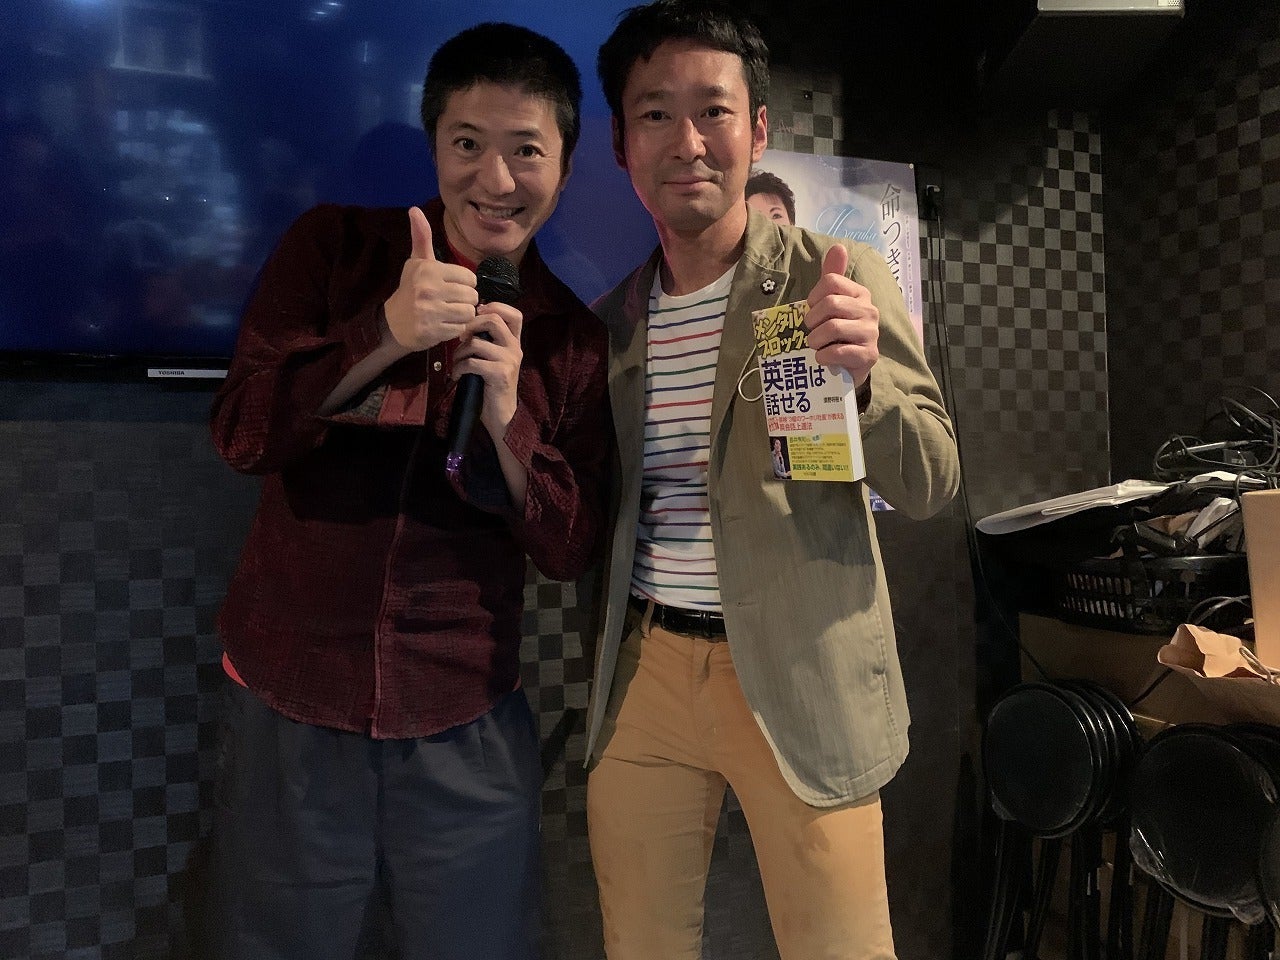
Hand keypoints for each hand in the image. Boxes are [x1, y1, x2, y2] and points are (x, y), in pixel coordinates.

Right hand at [382, 206, 478, 352]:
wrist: (393, 322)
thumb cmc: (411, 289)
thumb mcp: (417, 262)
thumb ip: (421, 237)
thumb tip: (414, 209)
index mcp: (429, 270)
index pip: (469, 278)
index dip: (465, 284)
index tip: (453, 287)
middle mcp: (429, 289)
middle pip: (472, 296)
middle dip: (466, 301)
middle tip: (452, 302)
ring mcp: (430, 312)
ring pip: (468, 313)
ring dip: (462, 316)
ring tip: (450, 313)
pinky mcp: (432, 332)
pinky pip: (460, 330)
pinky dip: (455, 330)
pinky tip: (444, 325)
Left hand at [452, 301, 523, 438]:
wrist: (502, 415)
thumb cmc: (492, 386)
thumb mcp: (493, 359)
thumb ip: (487, 341)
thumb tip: (466, 323)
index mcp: (514, 342)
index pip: (513, 313)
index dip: (494, 307)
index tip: (477, 315)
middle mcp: (515, 348)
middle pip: (493, 320)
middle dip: (470, 326)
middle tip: (460, 339)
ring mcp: (509, 360)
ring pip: (476, 343)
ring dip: (459, 353)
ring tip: (457, 363)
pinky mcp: (500, 374)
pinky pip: (472, 362)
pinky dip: (459, 368)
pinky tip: (458, 376)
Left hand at [804, 244, 878, 386]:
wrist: (850, 367)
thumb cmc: (838, 332)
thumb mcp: (832, 302)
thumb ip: (833, 275)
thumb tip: (838, 247)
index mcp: (860, 294)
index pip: (830, 281)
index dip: (813, 297)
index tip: (812, 311)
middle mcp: (870, 310)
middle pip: (830, 303)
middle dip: (812, 320)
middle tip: (810, 331)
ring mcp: (871, 333)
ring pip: (833, 327)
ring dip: (815, 340)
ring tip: (815, 346)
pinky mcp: (868, 356)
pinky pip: (839, 351)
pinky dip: (823, 356)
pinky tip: (822, 358)